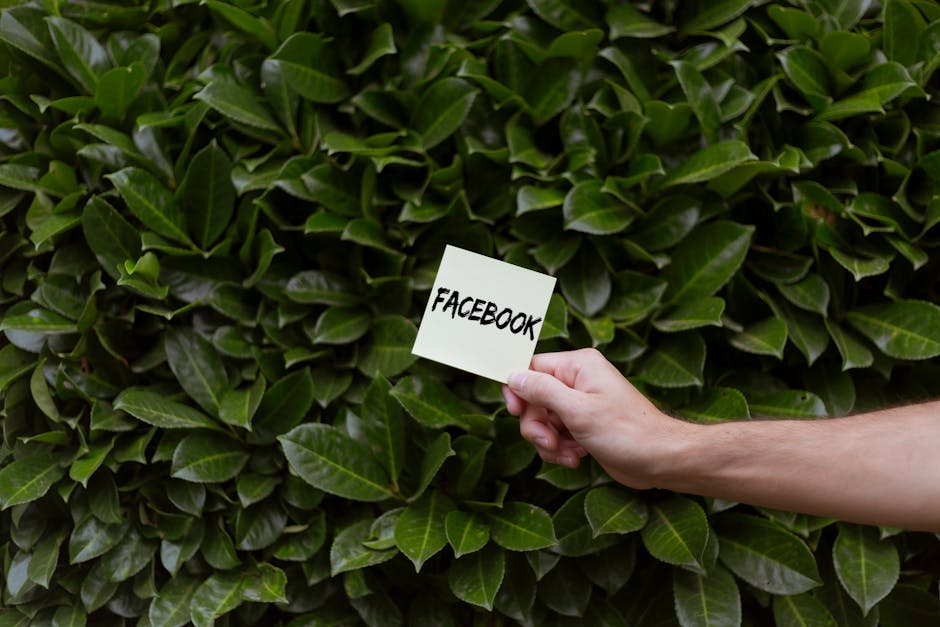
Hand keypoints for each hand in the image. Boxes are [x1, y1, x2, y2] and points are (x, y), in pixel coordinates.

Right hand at [502, 348, 690, 488]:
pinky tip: (576, 457)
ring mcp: (581, 403)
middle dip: (536, 425)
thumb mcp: (578, 410)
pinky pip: (556, 433)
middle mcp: (578, 380)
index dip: (518, 389)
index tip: (515, 411)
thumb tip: (513, 376)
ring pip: (542, 419)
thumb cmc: (626, 432)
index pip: (531, 367)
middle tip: (549, 442)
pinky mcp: (584, 425)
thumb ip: (542, 391)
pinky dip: (560, 448)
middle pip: (533, 398)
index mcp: (578, 365)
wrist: (660, 460)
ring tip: (568, 453)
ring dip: (548, 441)